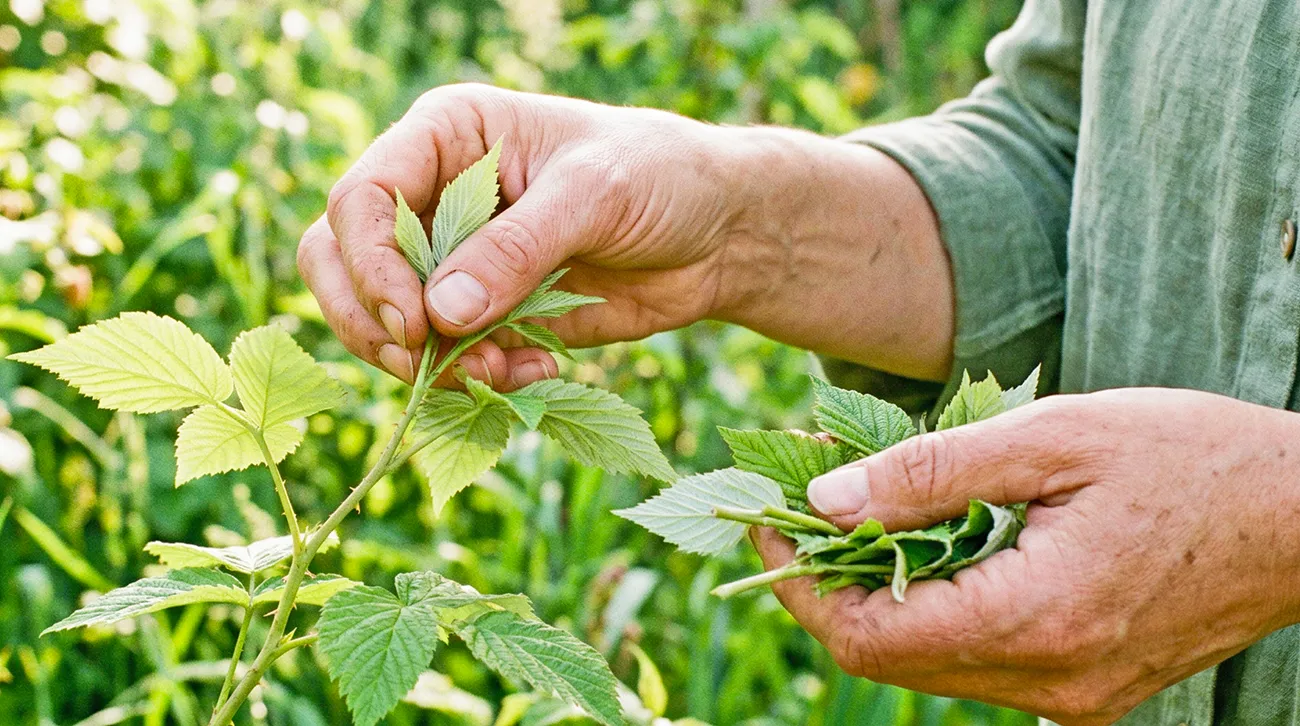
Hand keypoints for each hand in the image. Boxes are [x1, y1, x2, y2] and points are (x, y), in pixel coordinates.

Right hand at [297, 83, 760, 386]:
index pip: (360, 199)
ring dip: (429, 364)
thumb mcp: (595, 194)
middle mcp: (434, 197)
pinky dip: (477, 381)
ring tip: (497, 375)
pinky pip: (446, 360)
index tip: (415, 320)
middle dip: (372, 321)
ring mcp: (454, 262)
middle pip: (339, 262)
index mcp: (447, 137)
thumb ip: (517, 249)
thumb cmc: (661, 176)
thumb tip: (439, 313)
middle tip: (423, 362)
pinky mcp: (486, 315)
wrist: (719, 232)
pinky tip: (534, 376)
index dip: (369, 264)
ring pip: (384, 322)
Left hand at [751, 388, 1299, 723]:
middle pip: (889, 659)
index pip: (867, 636)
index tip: (761, 518)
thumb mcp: (1052, 438)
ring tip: (849, 519)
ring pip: (929, 666)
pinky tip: (920, 552)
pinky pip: (978, 664)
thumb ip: (930, 472)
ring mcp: (1071, 697)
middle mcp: (1050, 682)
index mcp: (1036, 620)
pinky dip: (930, 613)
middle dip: (825, 587)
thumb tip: (826, 498)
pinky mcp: (1089, 689)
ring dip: (874, 598)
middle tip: (795, 508)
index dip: (797, 583)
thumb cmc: (1190, 455)